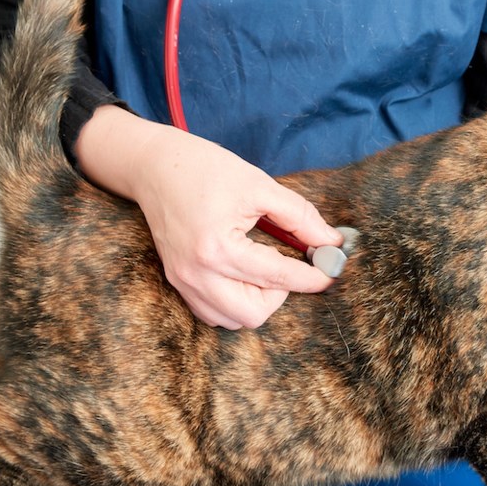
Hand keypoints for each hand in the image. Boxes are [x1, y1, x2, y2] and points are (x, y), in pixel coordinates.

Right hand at [76, 106, 342, 328]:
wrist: (155, 165)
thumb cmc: (206, 169)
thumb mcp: (260, 186)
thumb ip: (300, 217)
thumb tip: (331, 242)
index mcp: (218, 248)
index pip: (277, 276)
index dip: (312, 276)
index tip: (331, 271)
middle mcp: (196, 273)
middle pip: (253, 314)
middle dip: (281, 294)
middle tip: (290, 266)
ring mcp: (183, 281)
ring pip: (231, 320)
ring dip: (257, 302)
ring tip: (264, 268)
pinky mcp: (177, 281)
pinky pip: (211, 313)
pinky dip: (234, 303)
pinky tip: (244, 275)